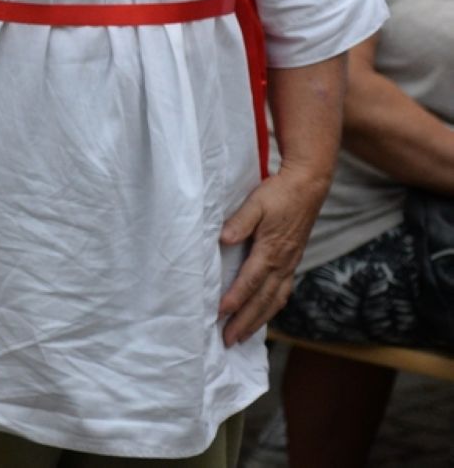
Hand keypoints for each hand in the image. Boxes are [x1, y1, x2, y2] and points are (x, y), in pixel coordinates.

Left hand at [219, 163, 325, 344]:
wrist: (308, 188)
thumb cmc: (278, 194)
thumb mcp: (255, 203)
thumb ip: (240, 222)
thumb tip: (224, 239)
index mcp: (271, 250)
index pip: (250, 281)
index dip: (235, 299)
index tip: (220, 314)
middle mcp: (282, 263)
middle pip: (263, 300)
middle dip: (245, 322)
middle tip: (227, 341)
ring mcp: (289, 265)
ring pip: (274, 301)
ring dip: (258, 321)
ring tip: (242, 338)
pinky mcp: (291, 263)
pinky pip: (282, 293)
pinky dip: (271, 308)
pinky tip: (263, 315)